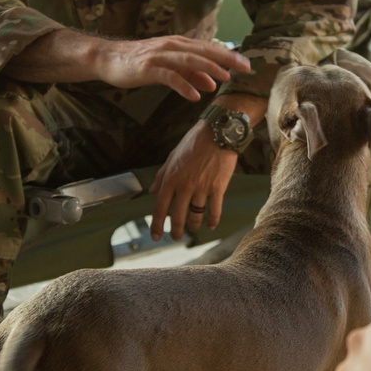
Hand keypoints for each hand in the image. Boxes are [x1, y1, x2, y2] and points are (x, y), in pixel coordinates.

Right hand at [93, 36, 250, 100]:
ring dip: (209, 68)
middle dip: (226, 59)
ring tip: (225, 79)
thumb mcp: (170, 67)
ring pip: (189, 60)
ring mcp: (160, 56)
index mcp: (180, 44)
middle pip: (204, 51)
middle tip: (245, 69)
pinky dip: (183, 85)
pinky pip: (169, 76)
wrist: (109, 58)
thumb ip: (191, 73)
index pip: (209, 48)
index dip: (229, 55)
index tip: (247, 64)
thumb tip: (213, 82)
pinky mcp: (148, 68)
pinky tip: (195, 95)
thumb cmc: (140, 62)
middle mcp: (172, 46)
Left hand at [149, 120, 238, 240]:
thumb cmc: (194, 142)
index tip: (156, 236)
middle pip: (177, 217)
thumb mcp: (172, 156)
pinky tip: (210, 226)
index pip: (160, 207)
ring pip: (196, 216)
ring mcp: (202, 188)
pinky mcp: (218, 188)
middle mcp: (185, 186)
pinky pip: (215, 211)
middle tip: (175, 238)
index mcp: (171, 178)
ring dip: (193, 226)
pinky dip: (212, 221)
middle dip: (176, 231)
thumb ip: (161, 176)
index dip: (157, 225)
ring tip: (193, 229)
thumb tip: (151, 191)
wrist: (218, 132)